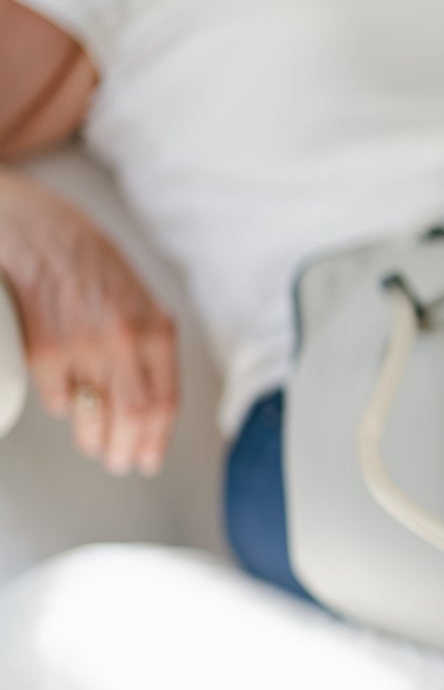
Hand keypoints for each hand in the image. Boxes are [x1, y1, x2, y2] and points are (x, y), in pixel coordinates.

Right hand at [0, 175, 178, 475]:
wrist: (33, 226)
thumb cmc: (85, 257)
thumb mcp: (134, 294)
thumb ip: (146, 338)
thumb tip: (151, 389)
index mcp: (154, 327)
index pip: (165, 400)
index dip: (158, 438)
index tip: (150, 459)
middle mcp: (125, 341)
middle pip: (134, 415)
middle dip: (128, 447)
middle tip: (121, 463)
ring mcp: (84, 347)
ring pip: (95, 413)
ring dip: (95, 438)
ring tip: (96, 448)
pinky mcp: (44, 351)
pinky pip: (58, 398)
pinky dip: (63, 406)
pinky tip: (65, 404)